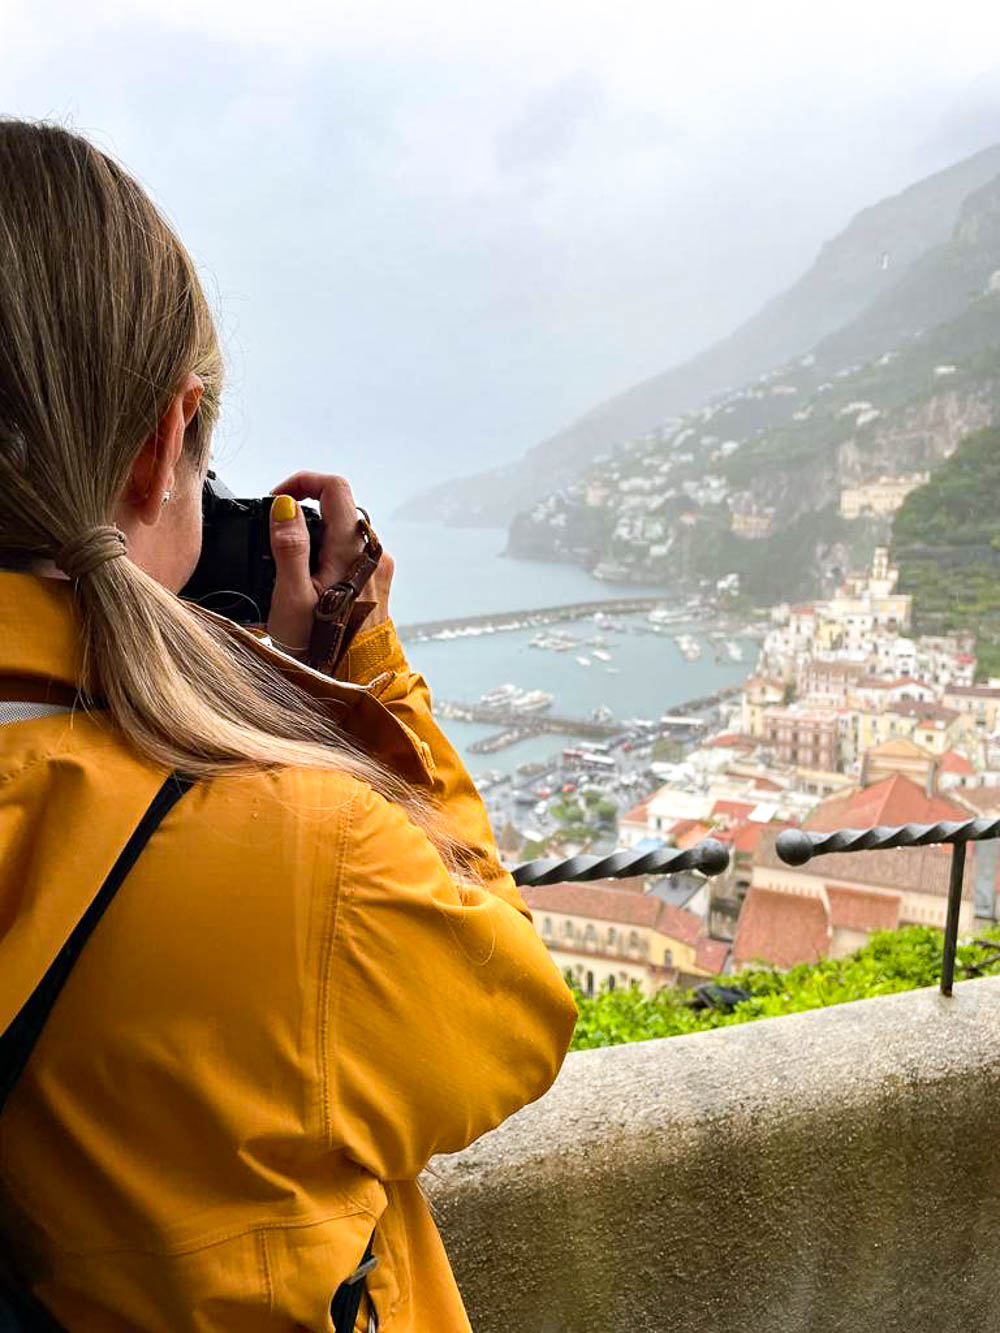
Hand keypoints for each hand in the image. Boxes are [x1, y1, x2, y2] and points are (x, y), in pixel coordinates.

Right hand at [265, 472, 393, 656]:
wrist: (355, 679)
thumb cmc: (322, 645)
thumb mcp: (292, 596)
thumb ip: (289, 546)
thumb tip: (284, 506)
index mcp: (350, 548)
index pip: (334, 487)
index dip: (302, 482)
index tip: (276, 499)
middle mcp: (371, 552)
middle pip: (339, 506)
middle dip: (305, 509)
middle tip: (275, 532)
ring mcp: (377, 566)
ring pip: (344, 530)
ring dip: (315, 533)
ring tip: (288, 563)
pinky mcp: (376, 581)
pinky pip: (350, 551)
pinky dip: (326, 552)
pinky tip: (309, 580)